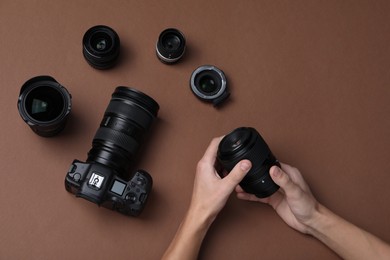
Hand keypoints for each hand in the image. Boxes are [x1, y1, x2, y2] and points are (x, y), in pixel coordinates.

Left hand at [162, 137, 251, 259]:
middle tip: (239, 147)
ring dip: (227, 159)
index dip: (225, 137)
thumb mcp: (226, 187)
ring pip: (218, 159)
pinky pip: (218, 167)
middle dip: (228, 148)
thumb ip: (237, 173)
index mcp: (205, 163)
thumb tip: (246, 162)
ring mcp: (205, 171)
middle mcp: (204, 165)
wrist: (200, 215)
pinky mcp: (208, 177)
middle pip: (216, 150)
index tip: (234, 136)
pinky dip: (226, 167)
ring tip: (238, 160)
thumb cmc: (208, 202)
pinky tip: (233, 173)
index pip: (214, 143)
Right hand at [236, 163, 318, 233]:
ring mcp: (277, 190)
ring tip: (238, 185)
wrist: (310, 223)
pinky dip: (251, 195)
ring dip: (250, 186)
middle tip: (240, 174)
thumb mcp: (295, 191)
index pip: (272, 164)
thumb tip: (273, 169)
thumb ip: (283, 180)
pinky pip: (260, 195)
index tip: (250, 162)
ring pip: (260, 185)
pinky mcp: (273, 199)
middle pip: (264, 174)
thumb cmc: (308, 205)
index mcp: (289, 173)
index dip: (261, 162)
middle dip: (252, 174)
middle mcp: (282, 180)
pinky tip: (243, 195)